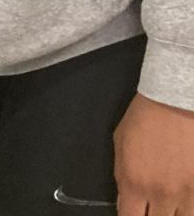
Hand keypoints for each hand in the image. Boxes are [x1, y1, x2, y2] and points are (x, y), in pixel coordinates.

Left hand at [115, 92, 193, 214]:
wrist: (175, 103)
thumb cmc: (145, 118)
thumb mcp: (120, 143)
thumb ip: (121, 176)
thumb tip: (124, 201)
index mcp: (134, 182)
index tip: (135, 212)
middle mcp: (161, 193)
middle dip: (153, 214)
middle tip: (153, 205)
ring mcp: (187, 194)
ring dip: (173, 213)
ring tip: (169, 204)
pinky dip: (188, 206)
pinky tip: (184, 198)